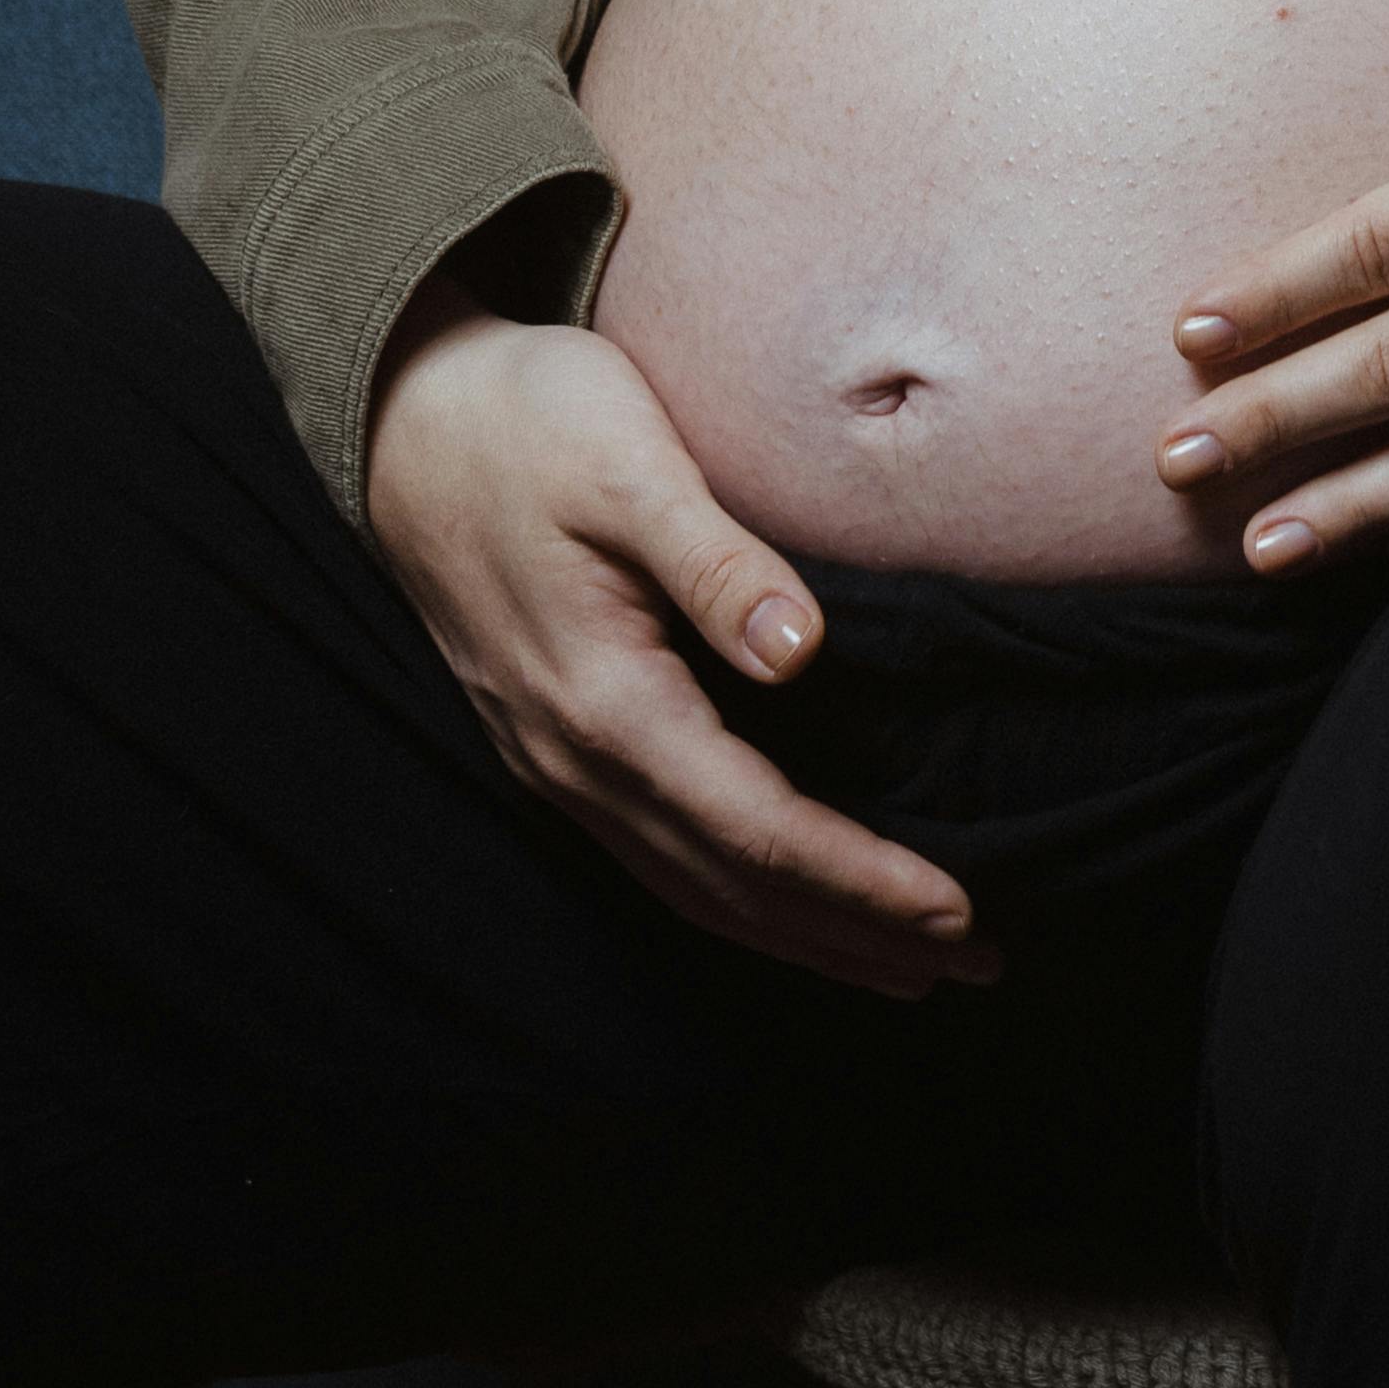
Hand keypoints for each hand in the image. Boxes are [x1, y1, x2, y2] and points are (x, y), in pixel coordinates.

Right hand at [365, 286, 1000, 999]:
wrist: (409, 419)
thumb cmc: (528, 421)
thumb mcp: (629, 462)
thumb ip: (716, 560)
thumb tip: (802, 650)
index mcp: (607, 701)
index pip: (758, 830)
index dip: (861, 880)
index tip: (958, 910)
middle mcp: (577, 760)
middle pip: (735, 888)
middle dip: (858, 936)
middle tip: (979, 966)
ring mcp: (559, 765)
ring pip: (696, 891)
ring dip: (806, 937)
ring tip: (909, 968)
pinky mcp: (558, 746)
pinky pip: (662, 860)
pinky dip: (742, 902)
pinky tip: (792, 909)